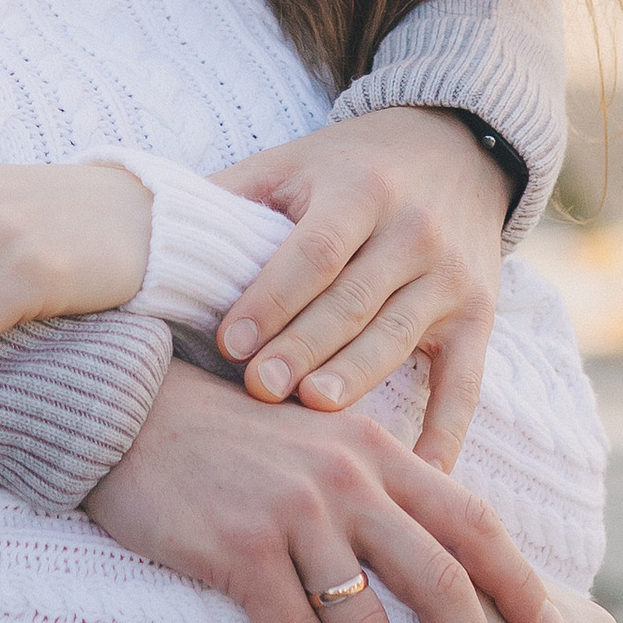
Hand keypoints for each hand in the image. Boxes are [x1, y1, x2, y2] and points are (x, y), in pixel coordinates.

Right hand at [82, 364, 560, 622]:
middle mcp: (349, 478)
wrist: (132, 410)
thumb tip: (428, 559)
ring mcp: (297, 513)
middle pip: (440, 581)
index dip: (518, 580)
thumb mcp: (318, 441)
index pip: (472, 519)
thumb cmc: (229, 439)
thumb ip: (373, 488)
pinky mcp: (241, 548)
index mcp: (377, 451)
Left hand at [211, 107, 512, 465]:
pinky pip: (465, 384)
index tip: (228, 341)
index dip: (272, 297)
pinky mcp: (480, 317)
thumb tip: (141, 231)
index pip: (313, 251)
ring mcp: (451, 278)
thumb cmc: (347, 169)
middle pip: (353, 300)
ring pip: (398, 338)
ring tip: (312, 413)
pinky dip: (445, 432)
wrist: (453, 149)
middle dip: (304, 347)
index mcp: (359, 191)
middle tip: (258, 388)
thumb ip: (230, 196)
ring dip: (356, 378)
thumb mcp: (291, 164)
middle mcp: (413, 231)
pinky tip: (419, 473)